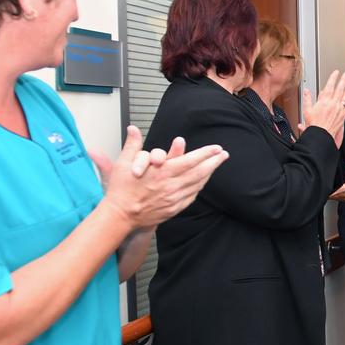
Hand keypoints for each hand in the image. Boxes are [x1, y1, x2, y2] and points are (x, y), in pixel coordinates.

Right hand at [99, 126, 228, 228]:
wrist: (121, 216)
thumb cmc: (121, 190)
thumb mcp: (123, 164)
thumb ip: (132, 145)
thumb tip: (133, 128)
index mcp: (161, 173)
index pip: (189, 161)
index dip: (205, 154)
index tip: (215, 147)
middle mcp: (171, 186)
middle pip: (199, 172)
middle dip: (213, 162)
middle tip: (224, 154)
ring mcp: (174, 198)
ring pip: (197, 184)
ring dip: (209, 173)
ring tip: (217, 163)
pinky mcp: (174, 208)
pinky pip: (192, 195)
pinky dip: (199, 186)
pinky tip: (203, 180)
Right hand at [299, 71, 344, 146]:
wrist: (321, 135)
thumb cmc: (314, 125)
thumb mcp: (306, 110)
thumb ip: (307, 99)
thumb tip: (306, 91)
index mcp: (324, 101)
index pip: (330, 86)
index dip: (333, 78)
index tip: (336, 72)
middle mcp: (333, 104)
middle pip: (340, 89)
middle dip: (343, 80)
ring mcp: (340, 109)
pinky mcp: (344, 116)